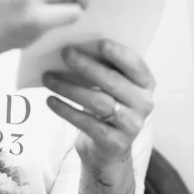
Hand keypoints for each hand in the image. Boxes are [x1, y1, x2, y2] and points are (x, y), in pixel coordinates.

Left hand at [43, 40, 154, 165]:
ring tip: (48, 78)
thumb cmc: (109, 106)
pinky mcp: (114, 143)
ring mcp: (131, 125)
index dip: (117, 52)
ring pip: (98, 102)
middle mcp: (143, 103)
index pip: (134, 64)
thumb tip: (78, 44)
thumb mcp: (114, 87)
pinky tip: (50, 100)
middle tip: (65, 53)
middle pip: (112, 81)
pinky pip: (87, 123)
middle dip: (86, 65)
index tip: (97, 42)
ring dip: (70, 88)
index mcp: (145, 83)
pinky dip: (66, 110)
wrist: (108, 151)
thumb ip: (106, 67)